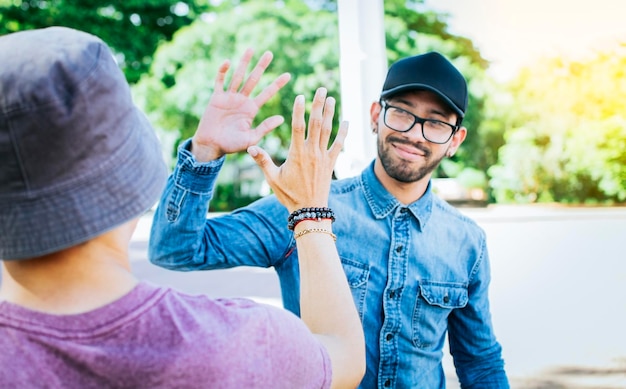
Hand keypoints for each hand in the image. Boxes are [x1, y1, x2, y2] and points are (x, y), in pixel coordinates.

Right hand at [191, 49, 290, 161]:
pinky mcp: (216, 98)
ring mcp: (229, 97)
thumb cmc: (231, 145)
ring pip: (238, 76)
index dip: (277, 84)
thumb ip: (265, 127)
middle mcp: (242, 100)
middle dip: (261, 67)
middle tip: (270, 53)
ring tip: (251, 49)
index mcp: (251, 109)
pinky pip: (220, 82)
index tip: (288, 75)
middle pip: (254, 79)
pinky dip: (223, 72)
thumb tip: (281, 118)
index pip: (267, 94)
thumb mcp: (251, 138)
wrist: (211, 146)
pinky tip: (228, 62)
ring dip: (244, 63)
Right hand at [247, 87, 348, 212]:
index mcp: (296, 154)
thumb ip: (262, 161)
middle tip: (321, 89)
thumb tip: (249, 147)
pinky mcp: (330, 163)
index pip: (298, 127)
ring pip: (328, 131)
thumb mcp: (272, 178)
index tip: (300, 95)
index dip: (299, 110)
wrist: (309, 210)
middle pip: (316, 123)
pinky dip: (343, 133)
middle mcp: (311, 152)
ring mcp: (323, 157)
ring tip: (332, 98)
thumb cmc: (288, 195)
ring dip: (330, 114)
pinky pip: (338, 145)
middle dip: (319, 105)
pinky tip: (346, 121)